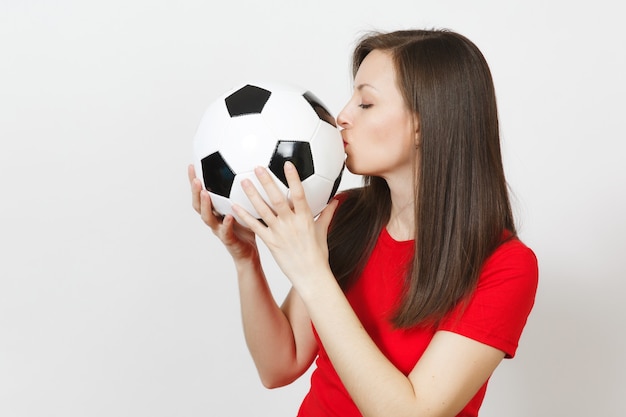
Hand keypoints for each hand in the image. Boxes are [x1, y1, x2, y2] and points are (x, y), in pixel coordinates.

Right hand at [188, 164, 257, 261]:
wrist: (249, 252)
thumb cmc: (247, 227)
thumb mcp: (246, 207)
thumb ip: (245, 191)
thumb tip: (253, 169)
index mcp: (215, 211)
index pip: (201, 194)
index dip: (195, 182)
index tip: (192, 166)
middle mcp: (214, 220)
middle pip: (198, 204)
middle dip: (195, 191)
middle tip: (195, 178)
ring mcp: (219, 230)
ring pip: (207, 218)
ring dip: (205, 205)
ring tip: (205, 193)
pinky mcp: (229, 240)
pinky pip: (225, 232)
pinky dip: (226, 224)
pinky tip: (229, 216)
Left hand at [232, 162, 337, 289]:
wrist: (310, 275)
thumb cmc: (318, 254)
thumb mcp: (323, 231)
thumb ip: (327, 213)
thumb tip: (336, 200)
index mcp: (305, 218)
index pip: (300, 194)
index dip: (293, 178)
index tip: (287, 164)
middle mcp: (291, 223)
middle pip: (277, 199)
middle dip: (267, 182)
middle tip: (258, 167)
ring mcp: (279, 233)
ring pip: (264, 210)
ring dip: (252, 195)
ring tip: (243, 181)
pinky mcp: (270, 242)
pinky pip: (255, 227)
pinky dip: (245, 216)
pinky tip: (235, 206)